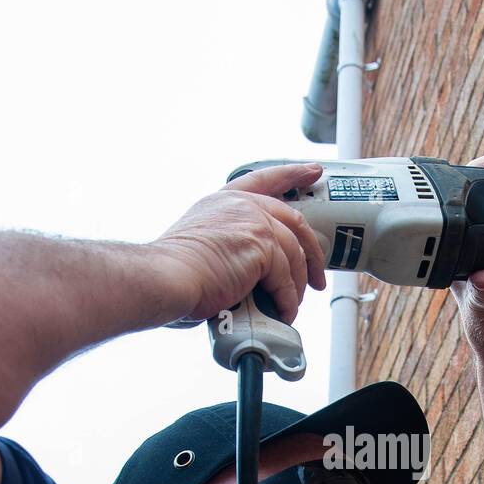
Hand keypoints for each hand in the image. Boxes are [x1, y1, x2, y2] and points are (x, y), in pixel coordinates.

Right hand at [153, 163, 326, 326]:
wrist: (166, 278)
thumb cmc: (173, 273)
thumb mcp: (201, 245)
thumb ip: (227, 248)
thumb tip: (243, 279)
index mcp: (224, 201)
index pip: (265, 179)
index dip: (292, 174)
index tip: (312, 171)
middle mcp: (241, 206)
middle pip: (295, 221)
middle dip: (312, 251)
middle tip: (317, 276)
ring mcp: (254, 223)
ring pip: (295, 254)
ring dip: (298, 284)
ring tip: (292, 304)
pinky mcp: (262, 247)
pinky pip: (287, 278)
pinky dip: (288, 300)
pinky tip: (283, 311)